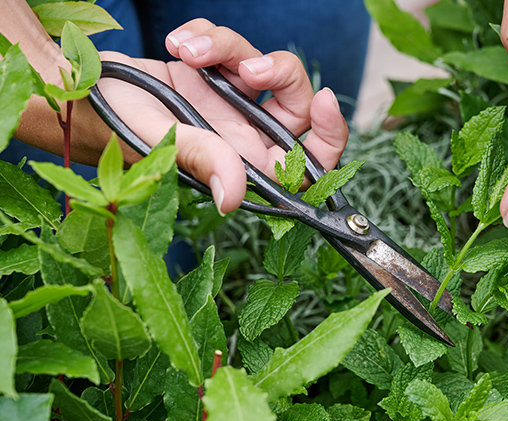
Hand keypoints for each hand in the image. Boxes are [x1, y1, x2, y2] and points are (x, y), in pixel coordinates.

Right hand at [97, 19, 347, 213]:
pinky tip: (178, 43)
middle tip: (248, 69)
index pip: (308, 161)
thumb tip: (234, 198)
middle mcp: (242, 134)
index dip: (328, 135)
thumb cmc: (113, 127)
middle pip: (297, 105)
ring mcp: (227, 102)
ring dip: (229, 47)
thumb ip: (203, 160)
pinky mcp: (210, 74)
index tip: (325, 101)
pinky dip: (207, 34)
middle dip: (281, 75)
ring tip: (190, 50)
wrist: (79, 93)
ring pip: (262, 67)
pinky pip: (229, 45)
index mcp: (244, 162)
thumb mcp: (160, 143)